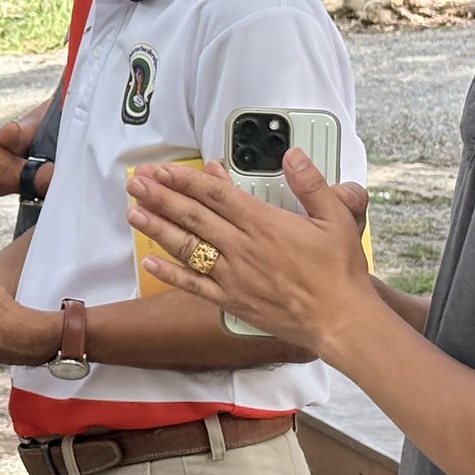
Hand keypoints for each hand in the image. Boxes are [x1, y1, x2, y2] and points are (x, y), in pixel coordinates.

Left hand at [125, 150, 376, 354]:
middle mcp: (242, 247)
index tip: (162, 170)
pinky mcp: (232, 300)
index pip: (215, 194)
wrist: (341, 320)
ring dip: (158, 228)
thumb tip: (293, 155)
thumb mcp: (336, 219)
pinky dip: (170, 273)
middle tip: (135, 182)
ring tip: (133, 212)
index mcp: (264, 224)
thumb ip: (311, 184)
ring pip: (188, 247)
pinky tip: (150, 262)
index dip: (185, 180)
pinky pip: (194, 285)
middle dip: (161, 197)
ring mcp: (233, 275)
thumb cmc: (339, 271)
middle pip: (193, 216)